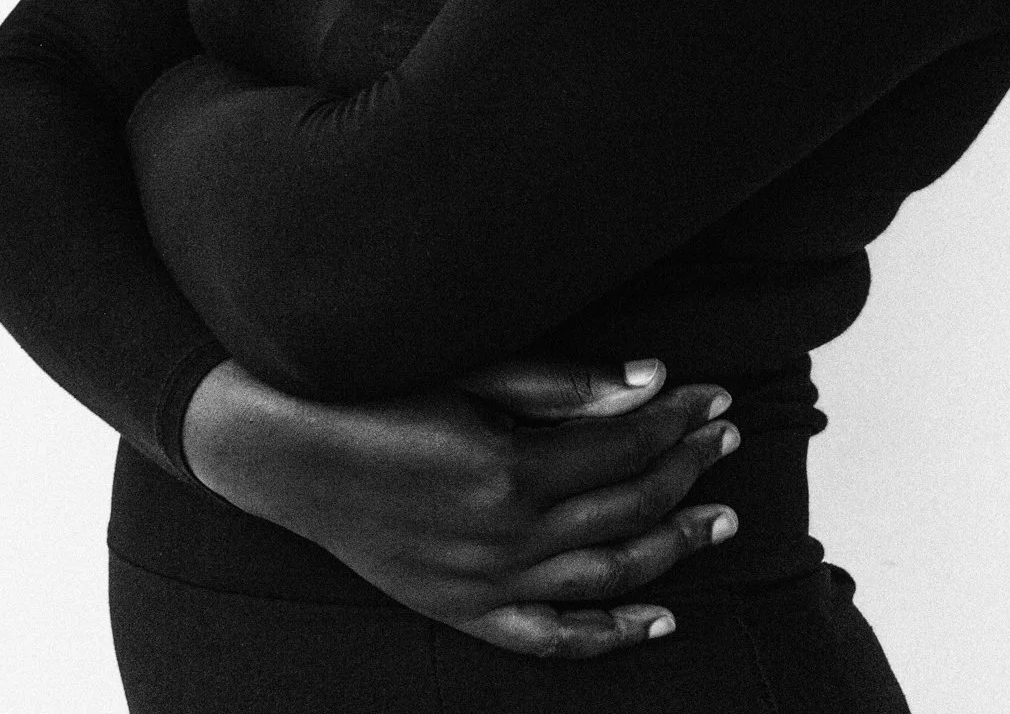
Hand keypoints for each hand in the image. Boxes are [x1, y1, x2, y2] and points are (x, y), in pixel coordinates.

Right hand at [182, 355, 738, 658]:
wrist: (282, 451)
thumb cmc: (373, 392)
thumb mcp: (467, 371)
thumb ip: (560, 384)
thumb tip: (648, 378)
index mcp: (509, 471)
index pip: (623, 444)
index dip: (677, 418)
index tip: (715, 395)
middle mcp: (505, 539)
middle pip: (626, 507)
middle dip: (686, 469)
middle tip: (727, 438)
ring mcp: (484, 585)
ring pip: (606, 577)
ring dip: (671, 546)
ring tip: (719, 519)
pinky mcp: (460, 610)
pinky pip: (550, 638)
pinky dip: (609, 633)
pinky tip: (657, 618)